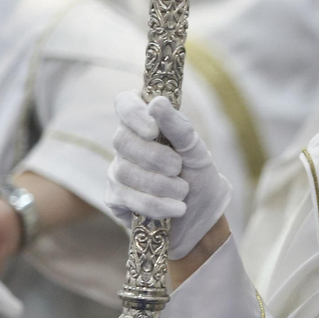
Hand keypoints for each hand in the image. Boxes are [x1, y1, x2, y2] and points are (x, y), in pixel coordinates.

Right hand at [106, 92, 230, 258]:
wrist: (203, 215)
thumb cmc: (197, 175)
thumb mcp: (195, 150)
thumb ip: (178, 127)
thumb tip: (156, 103)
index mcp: (145, 122)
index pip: (124, 103)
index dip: (134, 114)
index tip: (154, 130)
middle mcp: (126, 144)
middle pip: (122, 140)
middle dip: (155, 157)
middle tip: (178, 168)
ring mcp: (117, 171)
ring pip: (126, 172)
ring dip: (162, 185)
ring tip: (183, 191)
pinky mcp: (115, 198)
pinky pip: (128, 198)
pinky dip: (157, 205)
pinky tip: (176, 208)